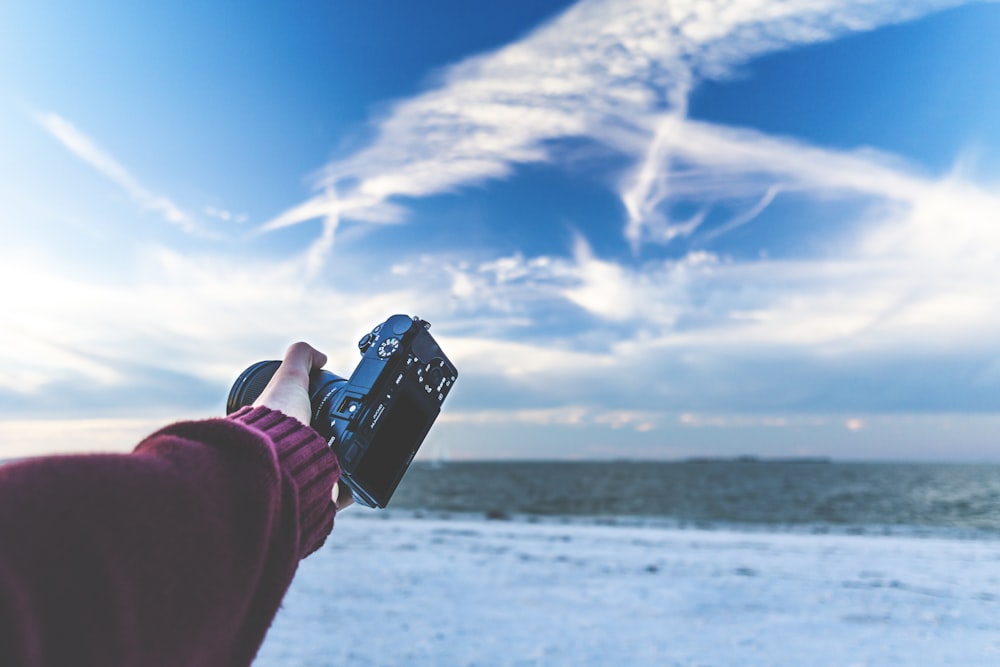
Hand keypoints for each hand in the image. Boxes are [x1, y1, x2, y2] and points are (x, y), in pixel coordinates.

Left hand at [253, 342, 352, 509]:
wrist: (278, 460)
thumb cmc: (276, 421)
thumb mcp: (289, 376)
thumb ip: (301, 357)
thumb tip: (322, 356)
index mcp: (281, 431)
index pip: (306, 421)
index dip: (320, 414)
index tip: (337, 409)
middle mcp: (289, 456)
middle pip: (322, 446)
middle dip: (340, 439)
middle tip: (357, 429)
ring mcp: (303, 478)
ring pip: (333, 470)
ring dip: (349, 463)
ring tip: (364, 451)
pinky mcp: (319, 497)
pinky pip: (343, 494)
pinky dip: (356, 488)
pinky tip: (364, 478)